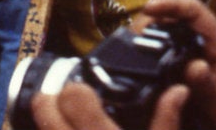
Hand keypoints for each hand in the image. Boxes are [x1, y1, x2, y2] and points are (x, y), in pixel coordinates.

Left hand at [31, 81, 188, 129]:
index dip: (78, 89)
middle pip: (41, 106)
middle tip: (70, 107)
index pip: (72, 94)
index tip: (87, 93)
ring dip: (47, 121)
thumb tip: (178, 90)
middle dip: (52, 100)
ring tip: (67, 124)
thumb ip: (167, 121)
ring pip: (37, 126)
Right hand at [141, 0, 215, 129]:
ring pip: (163, 31)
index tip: (148, 9)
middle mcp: (204, 45)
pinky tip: (132, 62)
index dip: (172, 4)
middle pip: (174, 16)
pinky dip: (144, 50)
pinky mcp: (178, 65)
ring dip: (144, 35)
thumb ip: (211, 91)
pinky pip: (159, 49)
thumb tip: (193, 65)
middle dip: (150, 20)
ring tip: (128, 49)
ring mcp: (190, 54)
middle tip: (131, 37)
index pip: (196, 11)